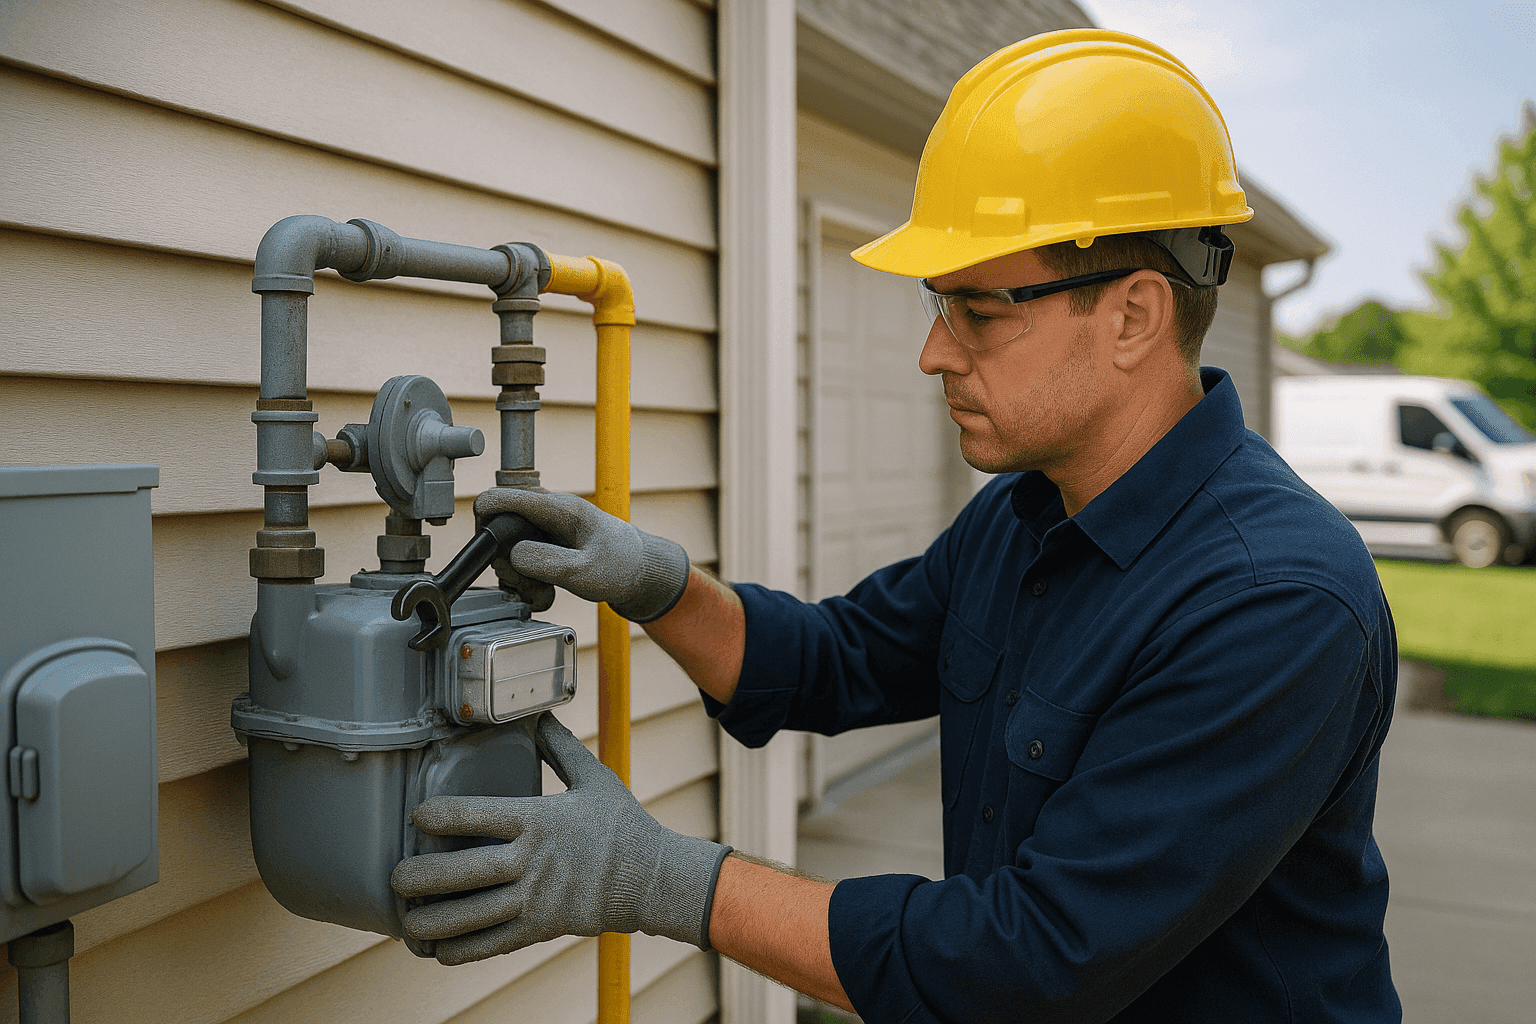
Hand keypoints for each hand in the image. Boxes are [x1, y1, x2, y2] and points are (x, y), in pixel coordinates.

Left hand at [390, 713, 731, 965]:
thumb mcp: (595, 777)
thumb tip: (539, 712)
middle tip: (395, 878)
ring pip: (473, 916)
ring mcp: (536, 899)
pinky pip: (493, 944)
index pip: (479, 815)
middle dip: (422, 877)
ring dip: (433, 921)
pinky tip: (439, 950)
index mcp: (539, 819)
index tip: (418, 816)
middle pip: (465, 872)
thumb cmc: (623, 824)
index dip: (442, 815)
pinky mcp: (541, 928)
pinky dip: (462, 951)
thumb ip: (560, 747)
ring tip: (405, 921)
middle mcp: (532, 861)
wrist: (654, 878)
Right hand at [473, 488, 689, 622]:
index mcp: (559, 508)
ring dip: (517, 573)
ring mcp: (549, 528)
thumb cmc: (622, 566)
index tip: (484, 543)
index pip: (504, 497)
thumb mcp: (583, 571)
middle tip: (523, 580)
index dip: (486, 517)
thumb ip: (545, 562)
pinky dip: (528, 578)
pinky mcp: (550, 543)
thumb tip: (510, 556)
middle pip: (502, 526)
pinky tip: (544, 591)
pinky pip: (524, 558)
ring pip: (511, 547)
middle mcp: (551, 513)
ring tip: (539, 590)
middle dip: (505, 558)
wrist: (642, 573)